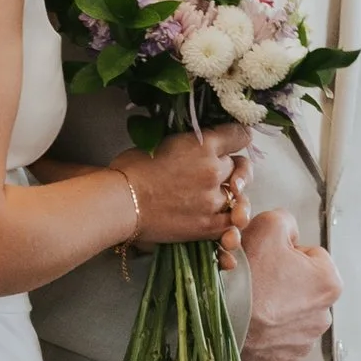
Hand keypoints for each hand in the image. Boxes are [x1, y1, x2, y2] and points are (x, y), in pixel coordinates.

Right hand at [122, 124, 251, 254]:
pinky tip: (216, 216)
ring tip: (213, 197)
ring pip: (239, 195)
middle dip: (228, 167)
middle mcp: (214, 170)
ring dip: (230, 194)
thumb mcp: (164, 141)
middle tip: (212, 172)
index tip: (231, 142)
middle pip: (238, 165)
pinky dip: (228, 220)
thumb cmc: (131, 169)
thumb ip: (189, 143)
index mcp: (204, 144)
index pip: (239, 135)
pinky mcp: (207, 225)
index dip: (236, 137)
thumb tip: (197, 146)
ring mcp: (213, 200)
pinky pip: (231, 222)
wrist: (121, 202)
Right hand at [236, 209, 343, 360]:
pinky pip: (279, 341)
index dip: (287, 254)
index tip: (268, 260)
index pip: (312, 257)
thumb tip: (289, 231)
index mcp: (328, 283)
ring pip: (291, 315)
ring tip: (253, 302)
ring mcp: (304, 343)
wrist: (216, 318)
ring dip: (277, 308)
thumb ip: (287, 221)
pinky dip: (268, 333)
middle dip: (285, 283)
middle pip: (303, 288)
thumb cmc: (244, 276)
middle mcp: (323, 316)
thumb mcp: (268, 226)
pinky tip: (253, 322)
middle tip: (258, 281)